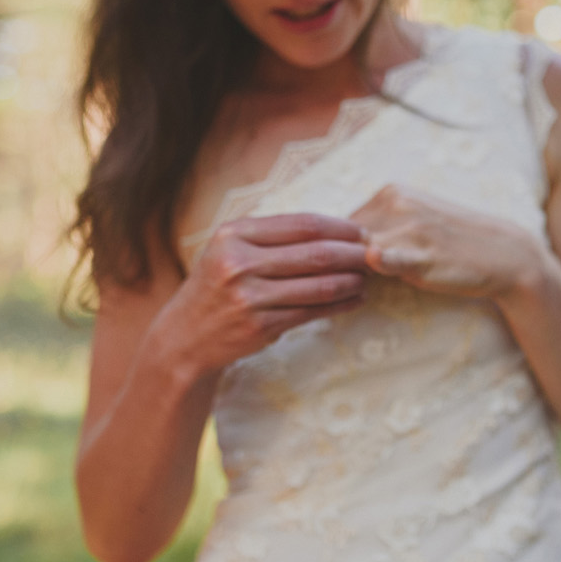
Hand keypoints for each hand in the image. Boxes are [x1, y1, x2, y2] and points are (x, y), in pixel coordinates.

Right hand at [165, 214, 368, 372]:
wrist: (184, 337)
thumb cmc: (217, 287)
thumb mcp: (230, 249)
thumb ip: (272, 236)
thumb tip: (332, 228)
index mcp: (235, 234)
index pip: (302, 224)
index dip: (339, 227)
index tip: (362, 231)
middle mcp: (239, 262)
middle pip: (316, 253)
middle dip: (353, 253)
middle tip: (375, 254)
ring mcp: (250, 296)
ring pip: (319, 285)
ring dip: (352, 280)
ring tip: (368, 277)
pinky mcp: (261, 326)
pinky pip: (313, 312)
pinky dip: (340, 305)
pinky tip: (355, 299)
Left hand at [350, 184, 540, 300]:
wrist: (503, 254)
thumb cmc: (451, 239)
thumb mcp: (413, 216)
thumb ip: (378, 222)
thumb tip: (335, 240)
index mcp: (391, 191)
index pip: (340, 222)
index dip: (334, 248)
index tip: (336, 268)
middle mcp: (397, 204)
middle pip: (344, 237)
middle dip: (337, 261)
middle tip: (338, 283)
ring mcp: (411, 229)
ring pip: (358, 250)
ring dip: (350, 271)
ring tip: (352, 290)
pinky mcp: (424, 256)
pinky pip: (393, 257)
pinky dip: (380, 258)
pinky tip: (372, 259)